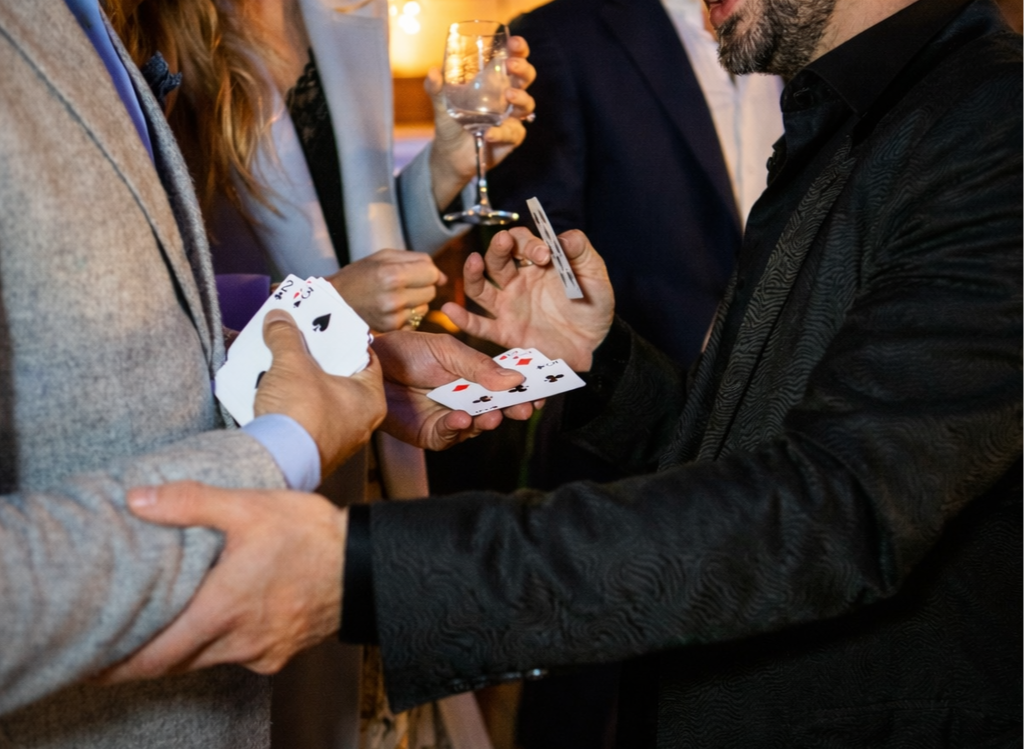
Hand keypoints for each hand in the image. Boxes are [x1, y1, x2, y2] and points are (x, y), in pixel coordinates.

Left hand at [97, 482, 345, 681]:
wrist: (366, 563)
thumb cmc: (310, 535)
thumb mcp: (248, 507)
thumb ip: (190, 503)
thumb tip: (137, 499)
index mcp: (222, 609)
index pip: (155, 656)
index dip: (118, 665)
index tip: (91, 663)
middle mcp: (237, 640)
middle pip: (175, 664)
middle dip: (143, 659)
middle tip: (117, 646)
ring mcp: (260, 651)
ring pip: (206, 661)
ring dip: (182, 651)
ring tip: (164, 630)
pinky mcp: (279, 653)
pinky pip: (238, 657)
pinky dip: (219, 646)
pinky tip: (221, 622)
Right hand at [254, 310, 385, 474]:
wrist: (277, 461)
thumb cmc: (302, 414)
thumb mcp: (293, 364)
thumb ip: (286, 336)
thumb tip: (279, 319)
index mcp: (370, 399)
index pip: (365, 357)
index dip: (345, 337)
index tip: (327, 324)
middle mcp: (360, 421)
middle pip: (340, 377)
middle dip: (317, 357)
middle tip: (300, 339)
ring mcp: (338, 438)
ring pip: (321, 397)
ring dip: (301, 380)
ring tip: (282, 360)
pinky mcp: (314, 449)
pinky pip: (305, 417)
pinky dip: (292, 402)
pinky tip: (273, 389)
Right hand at [327, 250, 446, 332]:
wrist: (335, 301)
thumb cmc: (360, 274)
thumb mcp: (384, 256)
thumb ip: (417, 260)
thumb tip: (443, 277)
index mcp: (392, 274)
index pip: (432, 272)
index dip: (426, 271)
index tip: (414, 271)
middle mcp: (394, 297)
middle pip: (432, 291)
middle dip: (422, 286)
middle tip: (402, 283)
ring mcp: (394, 316)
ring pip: (426, 307)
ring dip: (416, 301)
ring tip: (394, 296)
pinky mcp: (392, 329)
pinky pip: (415, 320)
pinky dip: (408, 314)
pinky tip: (391, 309)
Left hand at [373, 330, 536, 449]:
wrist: (368, 365)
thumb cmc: (405, 350)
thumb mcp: (446, 350)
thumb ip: (478, 366)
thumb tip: (515, 378)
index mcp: (474, 374)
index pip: (505, 384)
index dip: (524, 389)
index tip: (541, 392)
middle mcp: (466, 398)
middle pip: (498, 407)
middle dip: (513, 409)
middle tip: (525, 409)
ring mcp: (450, 417)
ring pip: (478, 425)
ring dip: (488, 420)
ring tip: (492, 414)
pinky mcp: (431, 434)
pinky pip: (450, 436)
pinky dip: (457, 428)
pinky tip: (461, 418)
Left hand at [427, 35, 536, 208]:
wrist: (450, 154)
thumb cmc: (451, 123)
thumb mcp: (441, 103)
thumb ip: (436, 88)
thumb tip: (433, 71)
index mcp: (494, 82)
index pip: (513, 60)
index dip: (518, 50)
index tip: (514, 43)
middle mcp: (506, 98)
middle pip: (526, 78)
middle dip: (523, 69)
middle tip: (511, 65)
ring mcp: (511, 118)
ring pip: (528, 104)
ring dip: (521, 98)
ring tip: (508, 96)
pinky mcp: (511, 138)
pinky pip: (514, 133)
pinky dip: (502, 132)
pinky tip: (489, 133)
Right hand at [442, 228, 614, 370]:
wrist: (595, 345)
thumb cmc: (593, 307)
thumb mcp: (595, 276)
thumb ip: (582, 253)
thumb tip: (565, 236)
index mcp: (536, 264)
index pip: (521, 242)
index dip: (528, 242)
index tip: (545, 254)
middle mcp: (517, 281)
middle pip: (497, 258)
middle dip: (500, 248)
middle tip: (506, 242)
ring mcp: (508, 306)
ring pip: (481, 287)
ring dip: (474, 272)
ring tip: (474, 261)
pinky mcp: (505, 332)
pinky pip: (480, 325)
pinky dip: (463, 319)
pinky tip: (450, 310)